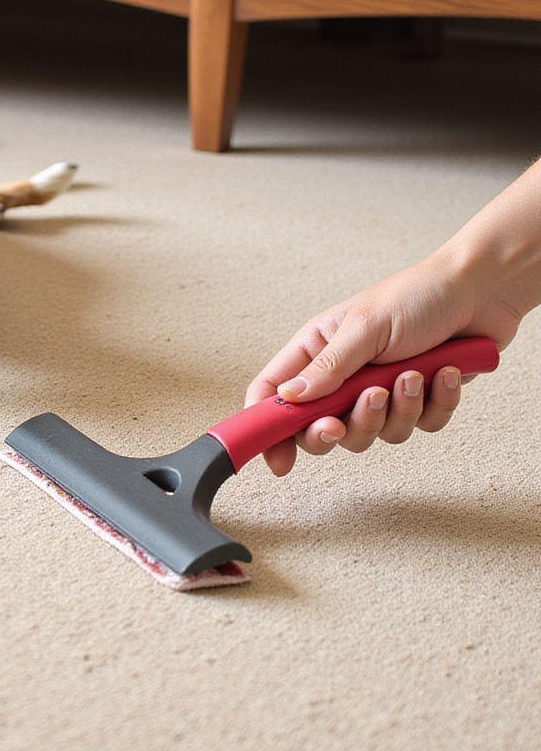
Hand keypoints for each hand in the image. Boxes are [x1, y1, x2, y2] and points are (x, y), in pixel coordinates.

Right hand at [245, 253, 520, 476]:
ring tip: (412, 376)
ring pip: (371, 434)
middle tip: (341, 423)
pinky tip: (446, 373)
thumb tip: (288, 398)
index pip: (272, 393)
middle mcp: (342, 375)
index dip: (267, 428)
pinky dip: (434, 404)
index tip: (277, 460)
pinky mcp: (417, 401)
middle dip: (336, 430)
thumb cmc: (419, 294)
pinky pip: (418, 427)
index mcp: (316, 350)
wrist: (483, 290)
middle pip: (318, 428)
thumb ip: (327, 368)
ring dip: (395, 411)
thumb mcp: (365, 327)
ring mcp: (379, 391)